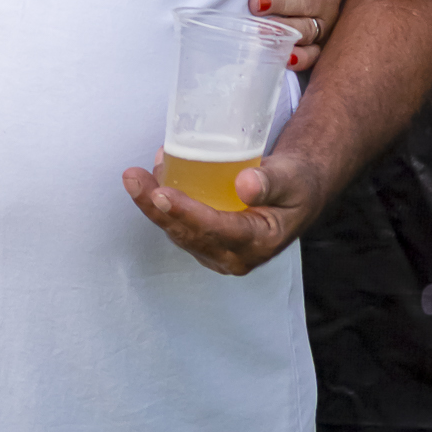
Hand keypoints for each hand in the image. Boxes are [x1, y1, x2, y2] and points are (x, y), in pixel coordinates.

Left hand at [122, 148, 324, 276]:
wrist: (298, 191)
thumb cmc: (296, 183)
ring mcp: (218, 251)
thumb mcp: (292, 178)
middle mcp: (235, 255)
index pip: (215, 230)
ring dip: (152, 205)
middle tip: (133, 179)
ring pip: (178, 231)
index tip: (161, 193)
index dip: (185, 212)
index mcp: (259, 243)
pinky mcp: (207, 241)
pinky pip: (179, 224)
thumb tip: (245, 185)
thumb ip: (271, 181)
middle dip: (155, 208)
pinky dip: (162, 201)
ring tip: (135, 177)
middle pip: (187, 234)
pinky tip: (151, 176)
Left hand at [250, 0, 344, 69]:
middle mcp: (329, 1)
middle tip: (255, 2)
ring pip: (307, 29)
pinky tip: (285, 58)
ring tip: (261, 31)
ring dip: (284, 31)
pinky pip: (313, 56)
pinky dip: (300, 59)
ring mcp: (324, 26)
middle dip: (280, 2)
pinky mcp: (320, 47)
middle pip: (306, 2)